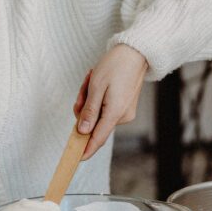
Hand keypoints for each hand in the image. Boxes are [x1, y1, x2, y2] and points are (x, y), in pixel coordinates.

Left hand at [73, 44, 147, 159]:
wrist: (135, 52)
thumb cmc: (115, 66)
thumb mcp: (96, 87)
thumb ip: (89, 112)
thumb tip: (82, 131)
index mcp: (115, 113)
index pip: (98, 138)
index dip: (86, 148)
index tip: (76, 158)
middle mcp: (122, 116)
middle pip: (93, 122)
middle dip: (83, 107)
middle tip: (84, 88)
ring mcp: (124, 111)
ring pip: (97, 113)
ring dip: (89, 99)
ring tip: (92, 80)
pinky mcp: (124, 105)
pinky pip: (104, 107)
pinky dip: (97, 97)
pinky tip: (98, 82)